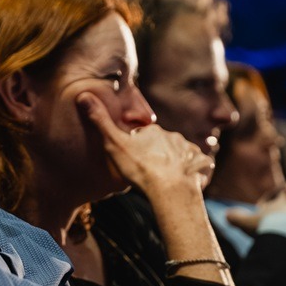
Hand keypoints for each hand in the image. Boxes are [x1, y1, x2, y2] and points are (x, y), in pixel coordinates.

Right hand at [78, 93, 212, 195]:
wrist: (170, 189)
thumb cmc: (140, 168)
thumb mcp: (114, 144)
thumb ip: (100, 121)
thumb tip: (83, 95)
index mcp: (153, 131)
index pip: (143, 136)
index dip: (137, 146)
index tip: (132, 158)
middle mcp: (173, 137)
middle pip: (162, 144)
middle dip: (157, 154)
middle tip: (147, 171)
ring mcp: (190, 150)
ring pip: (180, 155)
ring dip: (174, 164)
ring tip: (164, 180)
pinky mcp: (202, 165)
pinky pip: (197, 168)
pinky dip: (192, 174)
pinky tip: (183, 185)